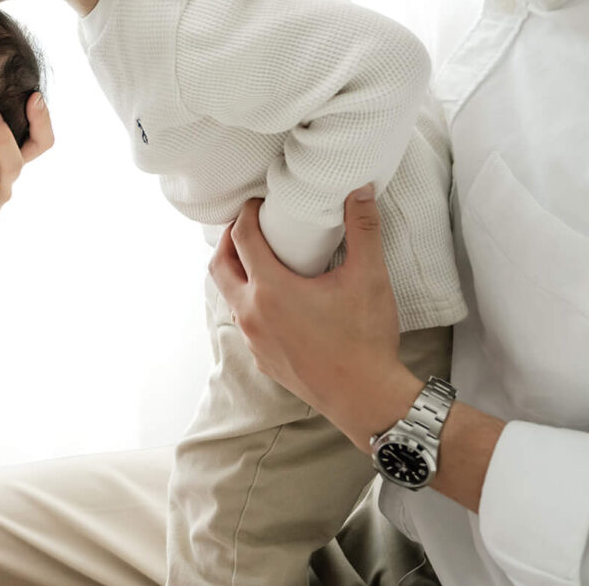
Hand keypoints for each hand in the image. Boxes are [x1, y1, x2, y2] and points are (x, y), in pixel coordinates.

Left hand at [208, 188, 418, 449]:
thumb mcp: (368, 278)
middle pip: (220, 265)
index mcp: (269, 290)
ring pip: (229, 296)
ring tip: (258, 258)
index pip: (241, 238)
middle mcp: (251, 314)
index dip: (247, 214)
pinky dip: (248, 302)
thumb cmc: (365, 339)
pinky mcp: (263, 360)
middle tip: (249, 226)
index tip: (258, 203)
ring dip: (236, 273)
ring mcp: (254, 341)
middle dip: (229, 240)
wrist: (367, 398)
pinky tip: (274, 300)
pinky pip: (243, 323)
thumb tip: (360, 190)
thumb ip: (363, 229)